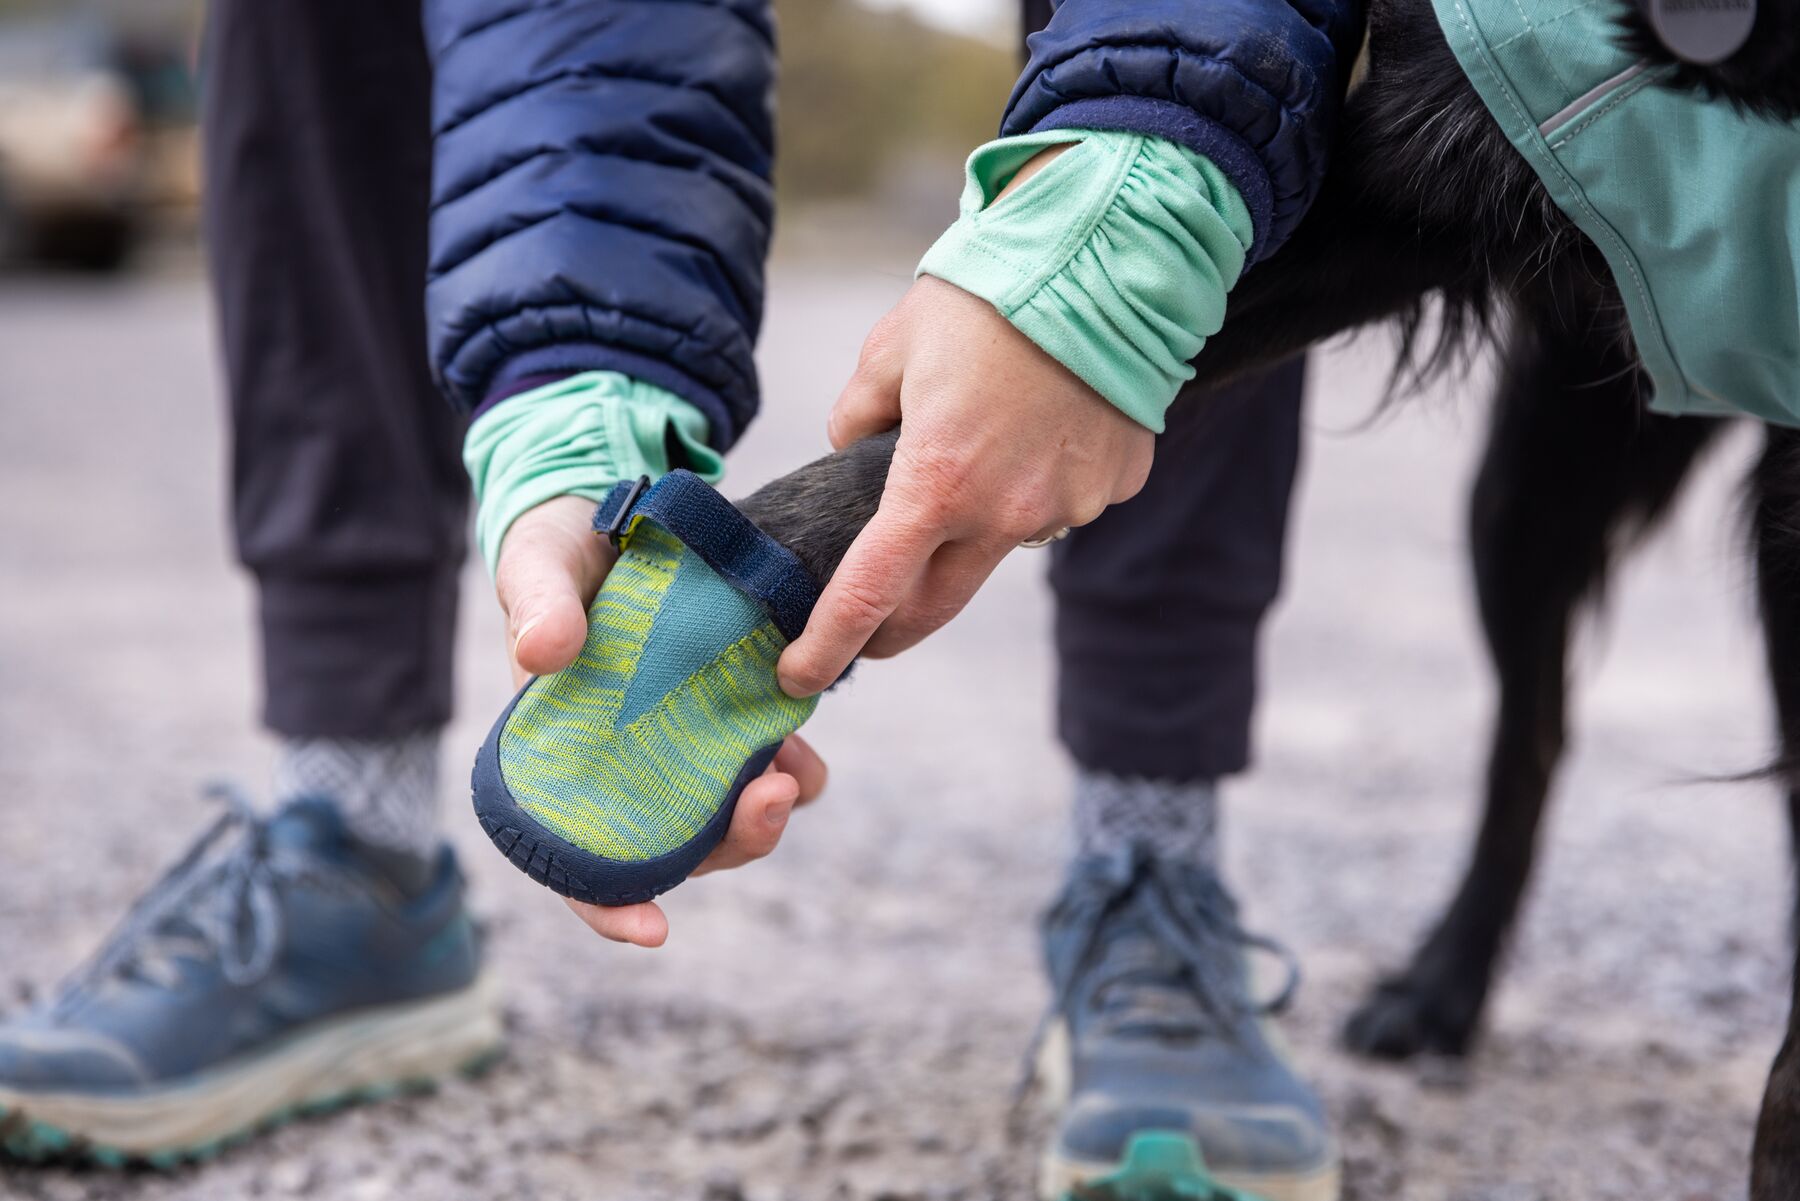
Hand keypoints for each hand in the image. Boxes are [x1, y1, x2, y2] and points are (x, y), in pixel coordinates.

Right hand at [495, 495, 829, 946]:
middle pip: (675, 850)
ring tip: (795, 768)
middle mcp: (624, 768)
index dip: (610, 906)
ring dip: (766, 810)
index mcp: (560, 761)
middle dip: (729, 844)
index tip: (655, 929)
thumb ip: (537, 603)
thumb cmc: (558, 553)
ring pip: (727, 814)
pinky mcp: (725, 712)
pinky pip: (761, 758)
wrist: (614, 513)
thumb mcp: (538, 567)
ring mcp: (679, 746)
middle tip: (772, 795)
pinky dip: (787, 759)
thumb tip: (544, 653)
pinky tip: (798, 730)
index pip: (575, 861)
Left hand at [774, 275, 1153, 696]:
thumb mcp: (890, 350)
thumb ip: (856, 416)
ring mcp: (1067, 506)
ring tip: (982, 444)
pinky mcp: (1113, 487)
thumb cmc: (986, 296)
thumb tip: (856, 450)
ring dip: (976, 524)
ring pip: (1003, 543)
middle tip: (864, 633)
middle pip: (935, 606)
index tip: (797, 677)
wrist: (1106, 257)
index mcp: (935, 484)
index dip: (827, 644)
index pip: (867, 592)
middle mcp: (1004, 514)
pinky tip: (1040, 426)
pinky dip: (1038, 482)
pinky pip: (1060, 504)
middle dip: (891, 630)